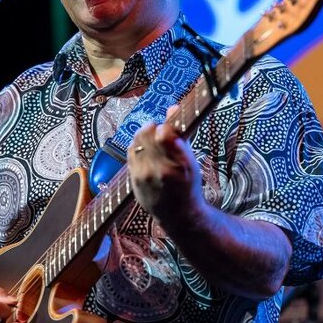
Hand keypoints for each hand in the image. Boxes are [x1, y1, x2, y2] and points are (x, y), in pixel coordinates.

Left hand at [126, 105, 205, 229]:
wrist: (178, 215)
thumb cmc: (188, 185)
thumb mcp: (191, 161)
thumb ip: (180, 134)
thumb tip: (173, 106)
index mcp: (179, 164)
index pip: (163, 132)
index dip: (165, 126)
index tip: (169, 129)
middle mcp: (160, 169)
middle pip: (146, 133)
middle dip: (153, 128)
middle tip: (161, 132)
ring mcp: (144, 175)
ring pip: (136, 141)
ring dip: (144, 136)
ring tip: (153, 143)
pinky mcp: (133, 179)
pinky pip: (130, 152)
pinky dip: (137, 147)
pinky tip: (145, 152)